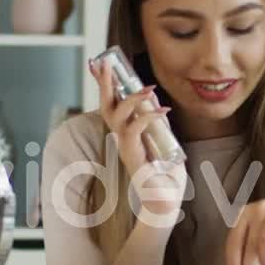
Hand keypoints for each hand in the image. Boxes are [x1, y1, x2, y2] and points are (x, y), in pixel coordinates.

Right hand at [90, 59, 186, 218]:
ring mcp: (125, 147)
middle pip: (106, 105)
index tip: (98, 63)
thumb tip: (155, 101)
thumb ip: (157, 123)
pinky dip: (148, 117)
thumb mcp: (164, 141)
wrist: (166, 201)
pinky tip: (162, 111)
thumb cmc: (165, 175)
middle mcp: (121, 138)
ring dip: (131, 98)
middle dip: (103, 83)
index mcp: (126, 132)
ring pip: (117, 116)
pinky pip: (135, 130)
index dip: (104, 84)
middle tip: (104, 62)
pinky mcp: (132, 156)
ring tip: (148, 88)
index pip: (112, 103)